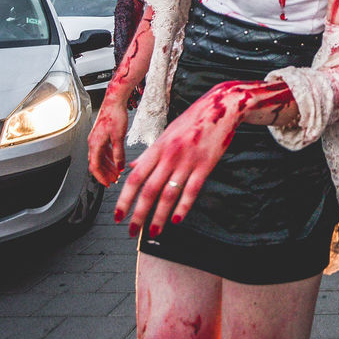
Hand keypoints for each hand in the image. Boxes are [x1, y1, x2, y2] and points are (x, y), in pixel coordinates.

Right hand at [87, 99, 127, 185]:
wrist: (114, 101)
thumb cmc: (115, 115)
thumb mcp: (119, 137)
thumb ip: (119, 154)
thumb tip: (120, 167)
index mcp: (95, 144)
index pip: (95, 167)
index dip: (101, 177)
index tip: (107, 184)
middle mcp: (93, 142)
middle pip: (97, 163)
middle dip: (105, 173)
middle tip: (114, 180)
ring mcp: (97, 138)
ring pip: (100, 157)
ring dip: (108, 166)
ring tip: (116, 172)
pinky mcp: (102, 134)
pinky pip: (104, 150)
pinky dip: (109, 157)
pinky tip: (117, 159)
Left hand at [113, 86, 244, 239]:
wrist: (221, 107)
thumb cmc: (193, 120)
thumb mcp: (166, 134)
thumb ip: (149, 153)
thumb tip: (132, 167)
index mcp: (158, 148)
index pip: (135, 178)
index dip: (124, 199)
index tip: (118, 215)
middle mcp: (170, 156)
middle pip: (149, 190)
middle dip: (138, 214)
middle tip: (131, 231)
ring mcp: (188, 161)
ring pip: (169, 194)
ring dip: (159, 217)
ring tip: (153, 232)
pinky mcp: (205, 165)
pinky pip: (192, 190)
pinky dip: (183, 207)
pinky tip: (176, 219)